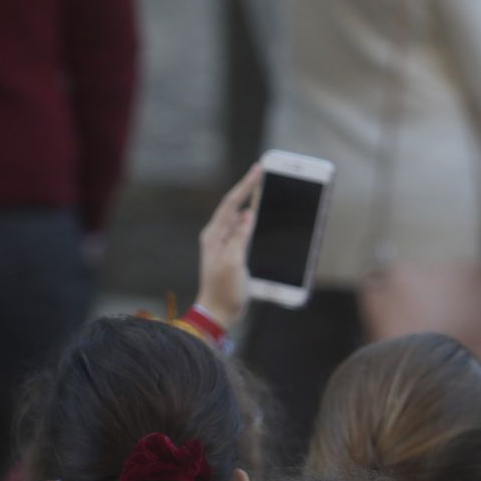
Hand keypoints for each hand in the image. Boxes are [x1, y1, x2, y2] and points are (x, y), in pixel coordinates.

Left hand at [195, 164, 261, 330]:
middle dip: (249, 188)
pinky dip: (256, 220)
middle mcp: (216, 235)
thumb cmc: (224, 290)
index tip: (259, 169)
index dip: (246, 185)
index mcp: (214, 236)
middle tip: (265, 172)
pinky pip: (245, 230)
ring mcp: (224, 243)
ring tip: (266, 187)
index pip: (231, 204)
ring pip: (240, 216)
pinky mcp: (232, 252)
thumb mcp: (233, 263)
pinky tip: (265, 215)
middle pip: (235, 205)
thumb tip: (249, 213)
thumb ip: (240, 237)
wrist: (218, 312)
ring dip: (253, 202)